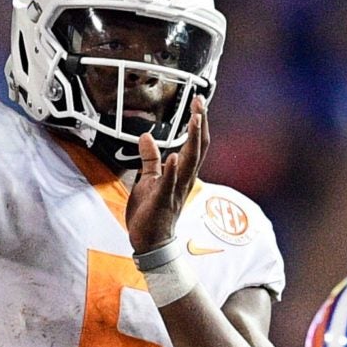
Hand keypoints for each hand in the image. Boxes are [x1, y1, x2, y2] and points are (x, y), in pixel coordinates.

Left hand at [128, 95, 207, 253]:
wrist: (150, 244)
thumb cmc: (150, 214)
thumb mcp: (148, 180)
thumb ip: (150, 159)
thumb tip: (146, 136)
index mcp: (182, 175)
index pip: (195, 145)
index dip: (198, 123)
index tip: (198, 102)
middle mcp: (184, 181)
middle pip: (198, 149)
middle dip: (200, 124)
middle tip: (200, 102)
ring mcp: (175, 191)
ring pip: (190, 163)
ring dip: (193, 140)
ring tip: (195, 119)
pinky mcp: (162, 202)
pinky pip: (170, 185)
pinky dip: (173, 171)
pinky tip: (175, 157)